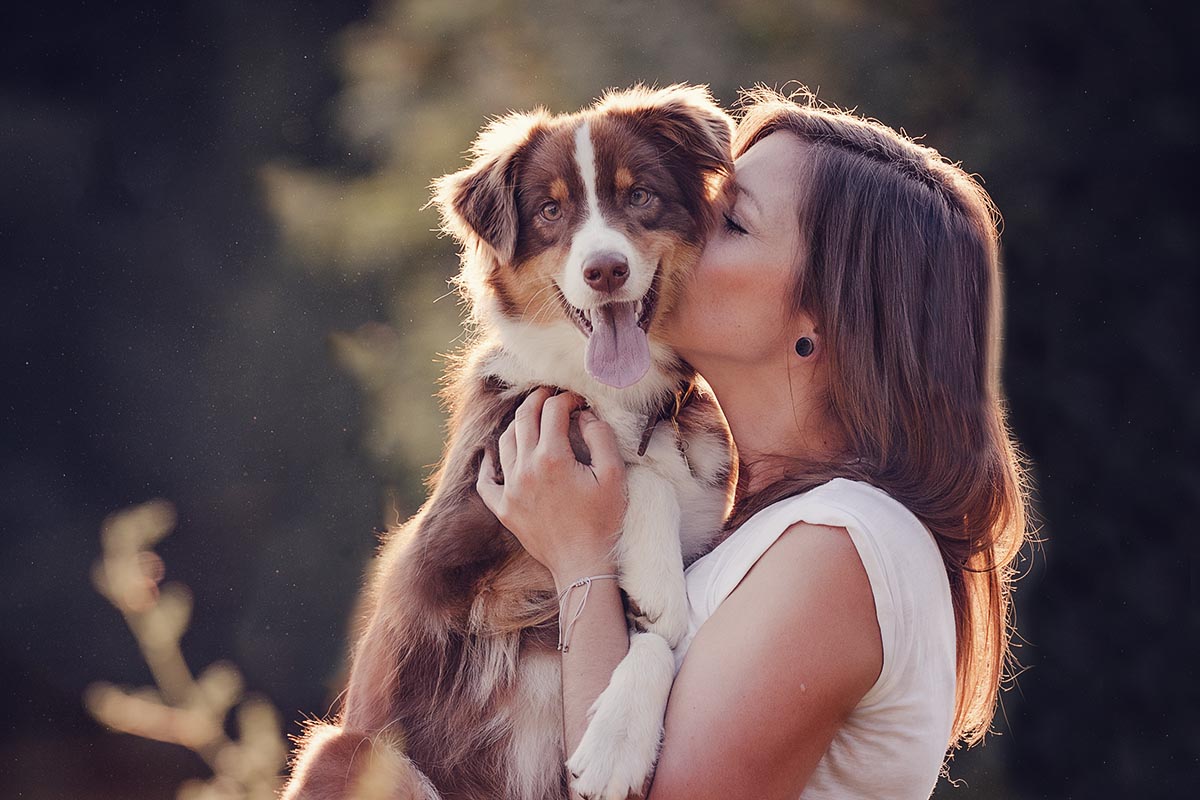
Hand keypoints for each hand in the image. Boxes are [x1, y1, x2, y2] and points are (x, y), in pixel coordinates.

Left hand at [476, 387, 627, 587]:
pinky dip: (488, 463)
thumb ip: (600, 437)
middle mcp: (525, 469)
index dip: (567, 399)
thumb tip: (584, 415)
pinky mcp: (503, 509)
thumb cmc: (604, 521)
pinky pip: (485, 480)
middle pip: (524, 418)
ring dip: (518, 423)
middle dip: (538, 400)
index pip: (553, 410)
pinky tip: (492, 454)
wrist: (584, 565)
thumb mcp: (614, 475)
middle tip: (551, 394)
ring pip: (505, 441)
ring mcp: (510, 490)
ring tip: (533, 419)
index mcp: (553, 458)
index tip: (579, 401)